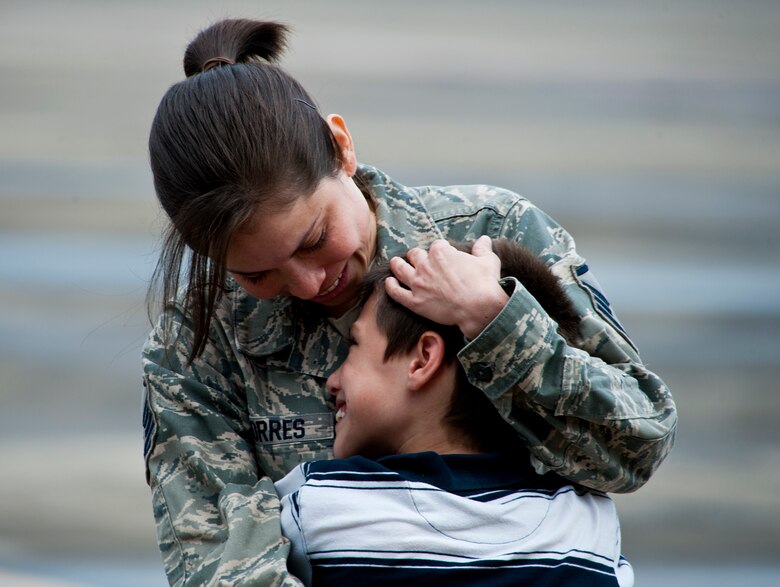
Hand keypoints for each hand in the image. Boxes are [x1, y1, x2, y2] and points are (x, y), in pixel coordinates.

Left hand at [385, 236, 508, 338]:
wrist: (478, 308)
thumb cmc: (485, 283)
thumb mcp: (488, 261)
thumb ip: (483, 249)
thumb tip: (484, 239)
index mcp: (441, 252)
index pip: (436, 246)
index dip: (440, 251)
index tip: (443, 257)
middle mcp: (425, 264)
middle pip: (415, 255)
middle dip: (417, 256)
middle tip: (420, 261)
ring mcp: (418, 283)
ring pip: (400, 269)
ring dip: (397, 265)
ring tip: (395, 263)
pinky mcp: (415, 301)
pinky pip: (396, 292)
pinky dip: (391, 287)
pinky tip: (389, 283)